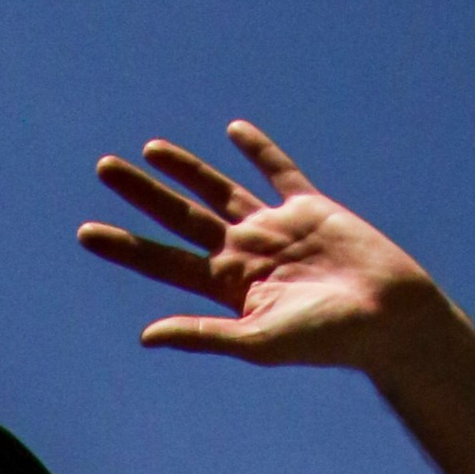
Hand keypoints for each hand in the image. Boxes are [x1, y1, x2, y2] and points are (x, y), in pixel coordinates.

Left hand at [79, 121, 437, 371]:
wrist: (388, 317)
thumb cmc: (327, 339)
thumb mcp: (256, 341)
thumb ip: (202, 334)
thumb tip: (145, 335)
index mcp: (228, 287)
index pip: (162, 262)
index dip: (124, 245)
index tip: (86, 232)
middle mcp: (245, 254)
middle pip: (180, 217)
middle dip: (142, 194)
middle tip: (103, 168)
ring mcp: (276, 229)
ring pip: (219, 191)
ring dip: (186, 169)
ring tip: (150, 150)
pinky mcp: (311, 208)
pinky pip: (277, 172)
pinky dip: (258, 150)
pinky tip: (233, 131)